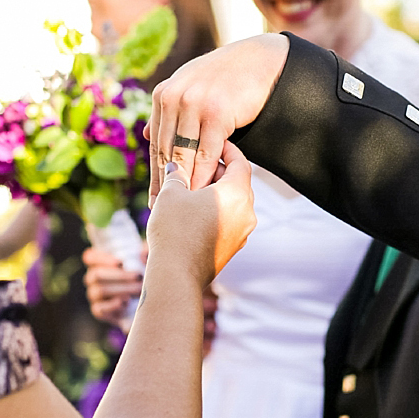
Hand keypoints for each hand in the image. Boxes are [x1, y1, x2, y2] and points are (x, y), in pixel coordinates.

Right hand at [83, 244, 142, 321]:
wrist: (144, 303)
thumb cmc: (140, 275)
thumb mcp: (143, 262)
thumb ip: (145, 254)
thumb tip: (142, 255)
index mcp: (98, 263)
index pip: (90, 257)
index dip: (102, 258)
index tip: (121, 262)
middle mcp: (92, 278)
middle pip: (97, 274)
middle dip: (120, 276)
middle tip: (139, 277)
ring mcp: (93, 295)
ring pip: (100, 290)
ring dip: (122, 289)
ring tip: (139, 290)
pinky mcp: (98, 311)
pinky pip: (100, 308)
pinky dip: (113, 305)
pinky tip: (127, 302)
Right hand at [137, 142, 256, 284]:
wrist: (177, 274)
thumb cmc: (175, 229)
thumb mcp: (171, 193)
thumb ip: (177, 175)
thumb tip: (176, 167)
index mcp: (238, 193)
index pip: (240, 162)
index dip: (228, 150)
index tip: (216, 143)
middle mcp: (247, 212)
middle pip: (238, 183)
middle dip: (218, 173)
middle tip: (196, 166)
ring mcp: (242, 233)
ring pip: (233, 204)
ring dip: (216, 194)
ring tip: (191, 191)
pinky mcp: (232, 248)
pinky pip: (228, 221)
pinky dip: (215, 212)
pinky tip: (192, 213)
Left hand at [148, 33, 289, 197]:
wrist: (258, 61)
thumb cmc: (222, 79)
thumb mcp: (188, 89)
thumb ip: (168, 113)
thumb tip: (144, 136)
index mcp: (162, 95)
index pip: (156, 143)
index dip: (155, 173)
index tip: (153, 197)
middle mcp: (172, 98)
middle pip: (167, 150)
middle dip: (166, 184)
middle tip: (162, 210)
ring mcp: (193, 104)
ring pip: (186, 154)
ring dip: (185, 183)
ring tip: (183, 207)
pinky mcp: (216, 112)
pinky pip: (207, 151)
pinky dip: (205, 173)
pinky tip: (205, 191)